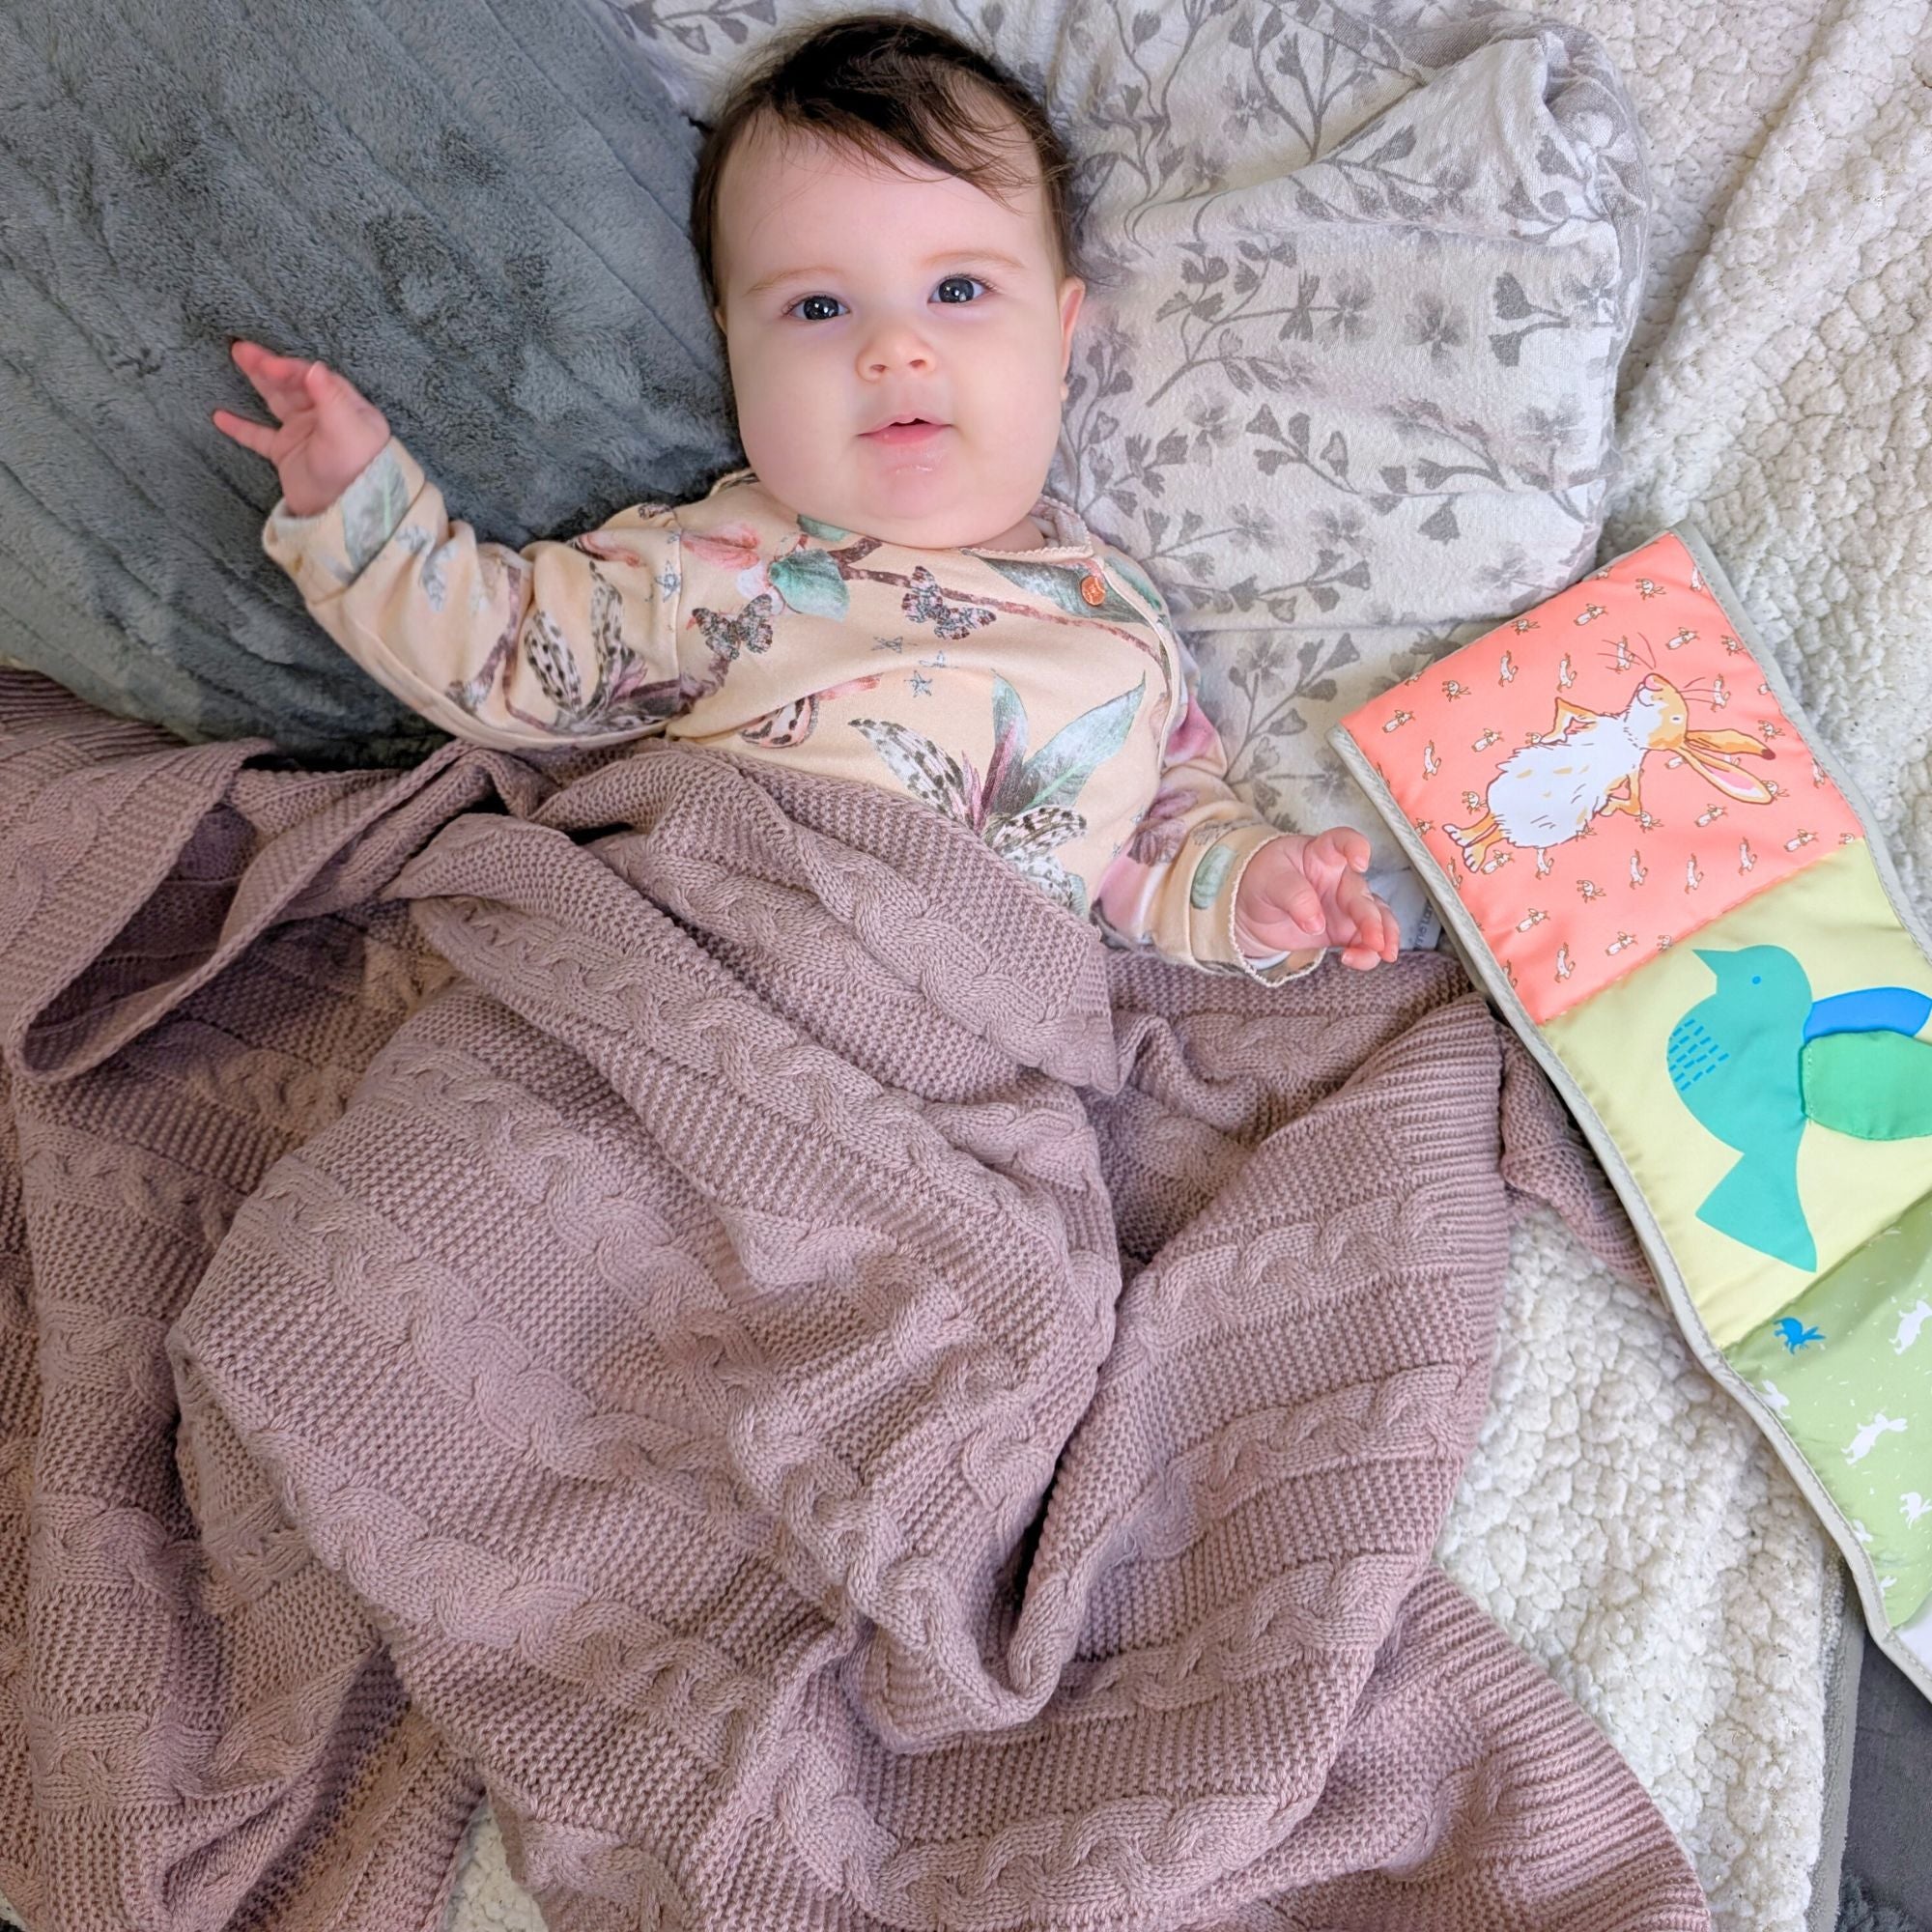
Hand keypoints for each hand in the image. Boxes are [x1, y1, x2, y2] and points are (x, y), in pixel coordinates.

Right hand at [210, 340, 390, 516]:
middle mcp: (325, 417)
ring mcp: (304, 434)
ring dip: (257, 382)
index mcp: (346, 407)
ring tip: (235, 358)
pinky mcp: (288, 454)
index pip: (314, 379)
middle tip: (241, 349)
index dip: (290, 368)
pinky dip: (241, 427)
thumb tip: (313, 366)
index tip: (268, 364)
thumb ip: (331, 397)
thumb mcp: (348, 430)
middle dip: (268, 366)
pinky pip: (259, 436)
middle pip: (293, 384)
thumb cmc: (355, 468)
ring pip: (276, 401)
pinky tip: (219, 416)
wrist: (345, 513)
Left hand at [1232, 827, 1399, 970]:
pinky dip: (1367, 954)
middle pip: (1362, 894)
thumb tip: (1316, 923)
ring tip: (1382, 953)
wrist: (1253, 910)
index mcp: (1323, 854)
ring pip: (1377, 918)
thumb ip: (1293, 895)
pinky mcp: (1345, 931)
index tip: (1360, 862)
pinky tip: (1356, 960)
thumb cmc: (1264, 881)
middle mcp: (1341, 878)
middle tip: (1374, 939)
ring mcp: (1347, 905)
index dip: (1355, 848)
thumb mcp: (1269, 880)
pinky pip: (1365, 942)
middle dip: (1371, 918)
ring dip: (1384, 935)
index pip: (1343, 841)